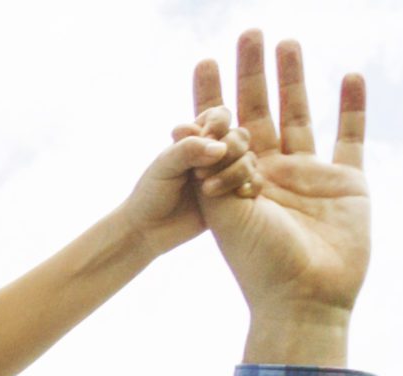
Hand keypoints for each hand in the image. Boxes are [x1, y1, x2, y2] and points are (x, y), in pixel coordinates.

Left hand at [120, 107, 259, 257]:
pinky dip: (249, 185)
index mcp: (196, 139)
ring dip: (236, 170)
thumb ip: (189, 150)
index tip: (208, 134)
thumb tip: (221, 148)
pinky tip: (238, 195)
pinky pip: (253, 183)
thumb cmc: (151, 194)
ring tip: (207, 190)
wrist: (149, 231)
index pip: (218, 116)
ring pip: (249, 160)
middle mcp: (214, 154)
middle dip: (231, 147)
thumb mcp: (164, 166)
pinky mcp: (233, 196)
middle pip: (239, 136)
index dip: (218, 121)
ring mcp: (226, 174)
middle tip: (200, 172)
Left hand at [193, 34, 368, 341]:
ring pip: (301, 116)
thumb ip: (208, 169)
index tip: (204, 60)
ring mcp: (310, 176)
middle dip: (254, 74)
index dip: (213, 96)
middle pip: (262, 112)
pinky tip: (350, 76)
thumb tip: (183, 127)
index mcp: (237, 182)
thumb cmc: (258, 263)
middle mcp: (272, 174)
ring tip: (288, 43)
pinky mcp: (348, 183)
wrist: (304, 299)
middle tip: (250, 34)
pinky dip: (352, 108)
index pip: (222, 129)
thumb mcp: (223, 213)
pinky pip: (351, 138)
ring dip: (294, 80)